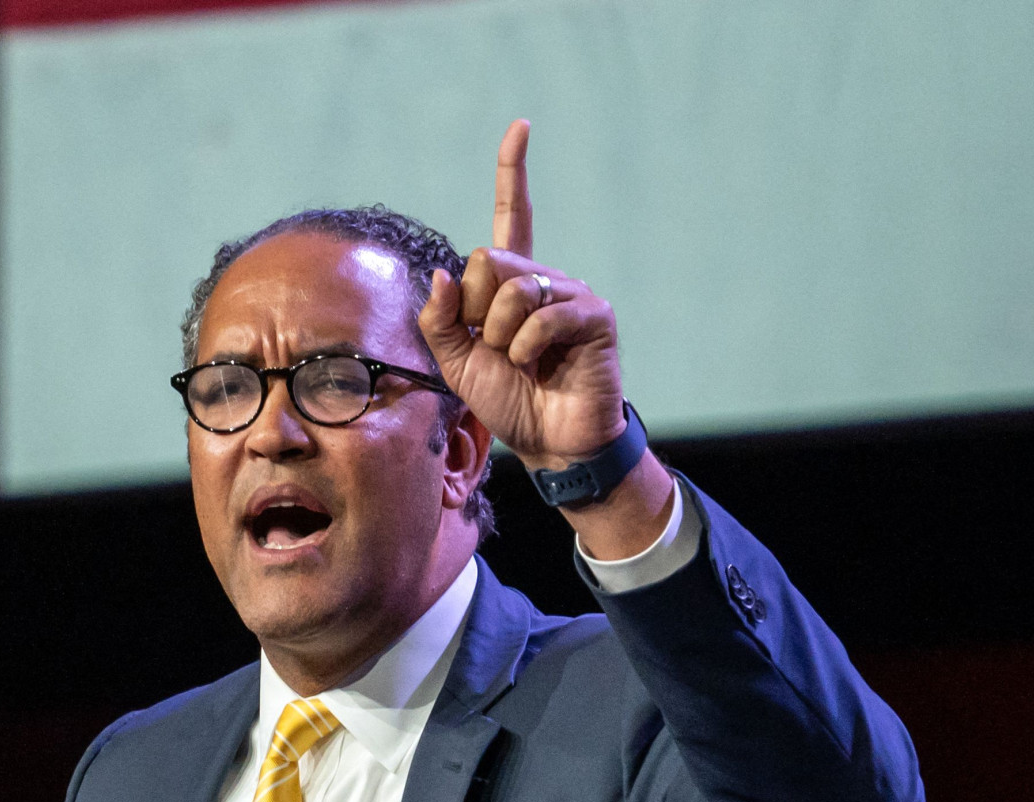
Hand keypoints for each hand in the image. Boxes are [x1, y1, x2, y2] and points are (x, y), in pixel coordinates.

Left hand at [418, 119, 672, 555]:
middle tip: (494, 347)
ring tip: (519, 362)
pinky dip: (528, 347)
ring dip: (500, 336)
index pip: (513, 215)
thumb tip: (443, 274)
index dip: (514, 171)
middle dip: (476, 311)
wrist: (550, 441)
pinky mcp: (594, 316)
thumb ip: (439, 320)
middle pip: (489, 259)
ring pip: (512, 289)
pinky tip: (540, 364)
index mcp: (510, 282)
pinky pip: (542, 316)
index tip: (521, 127)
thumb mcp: (456, 362)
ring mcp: (572, 293)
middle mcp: (543, 278)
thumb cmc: (508, 400)